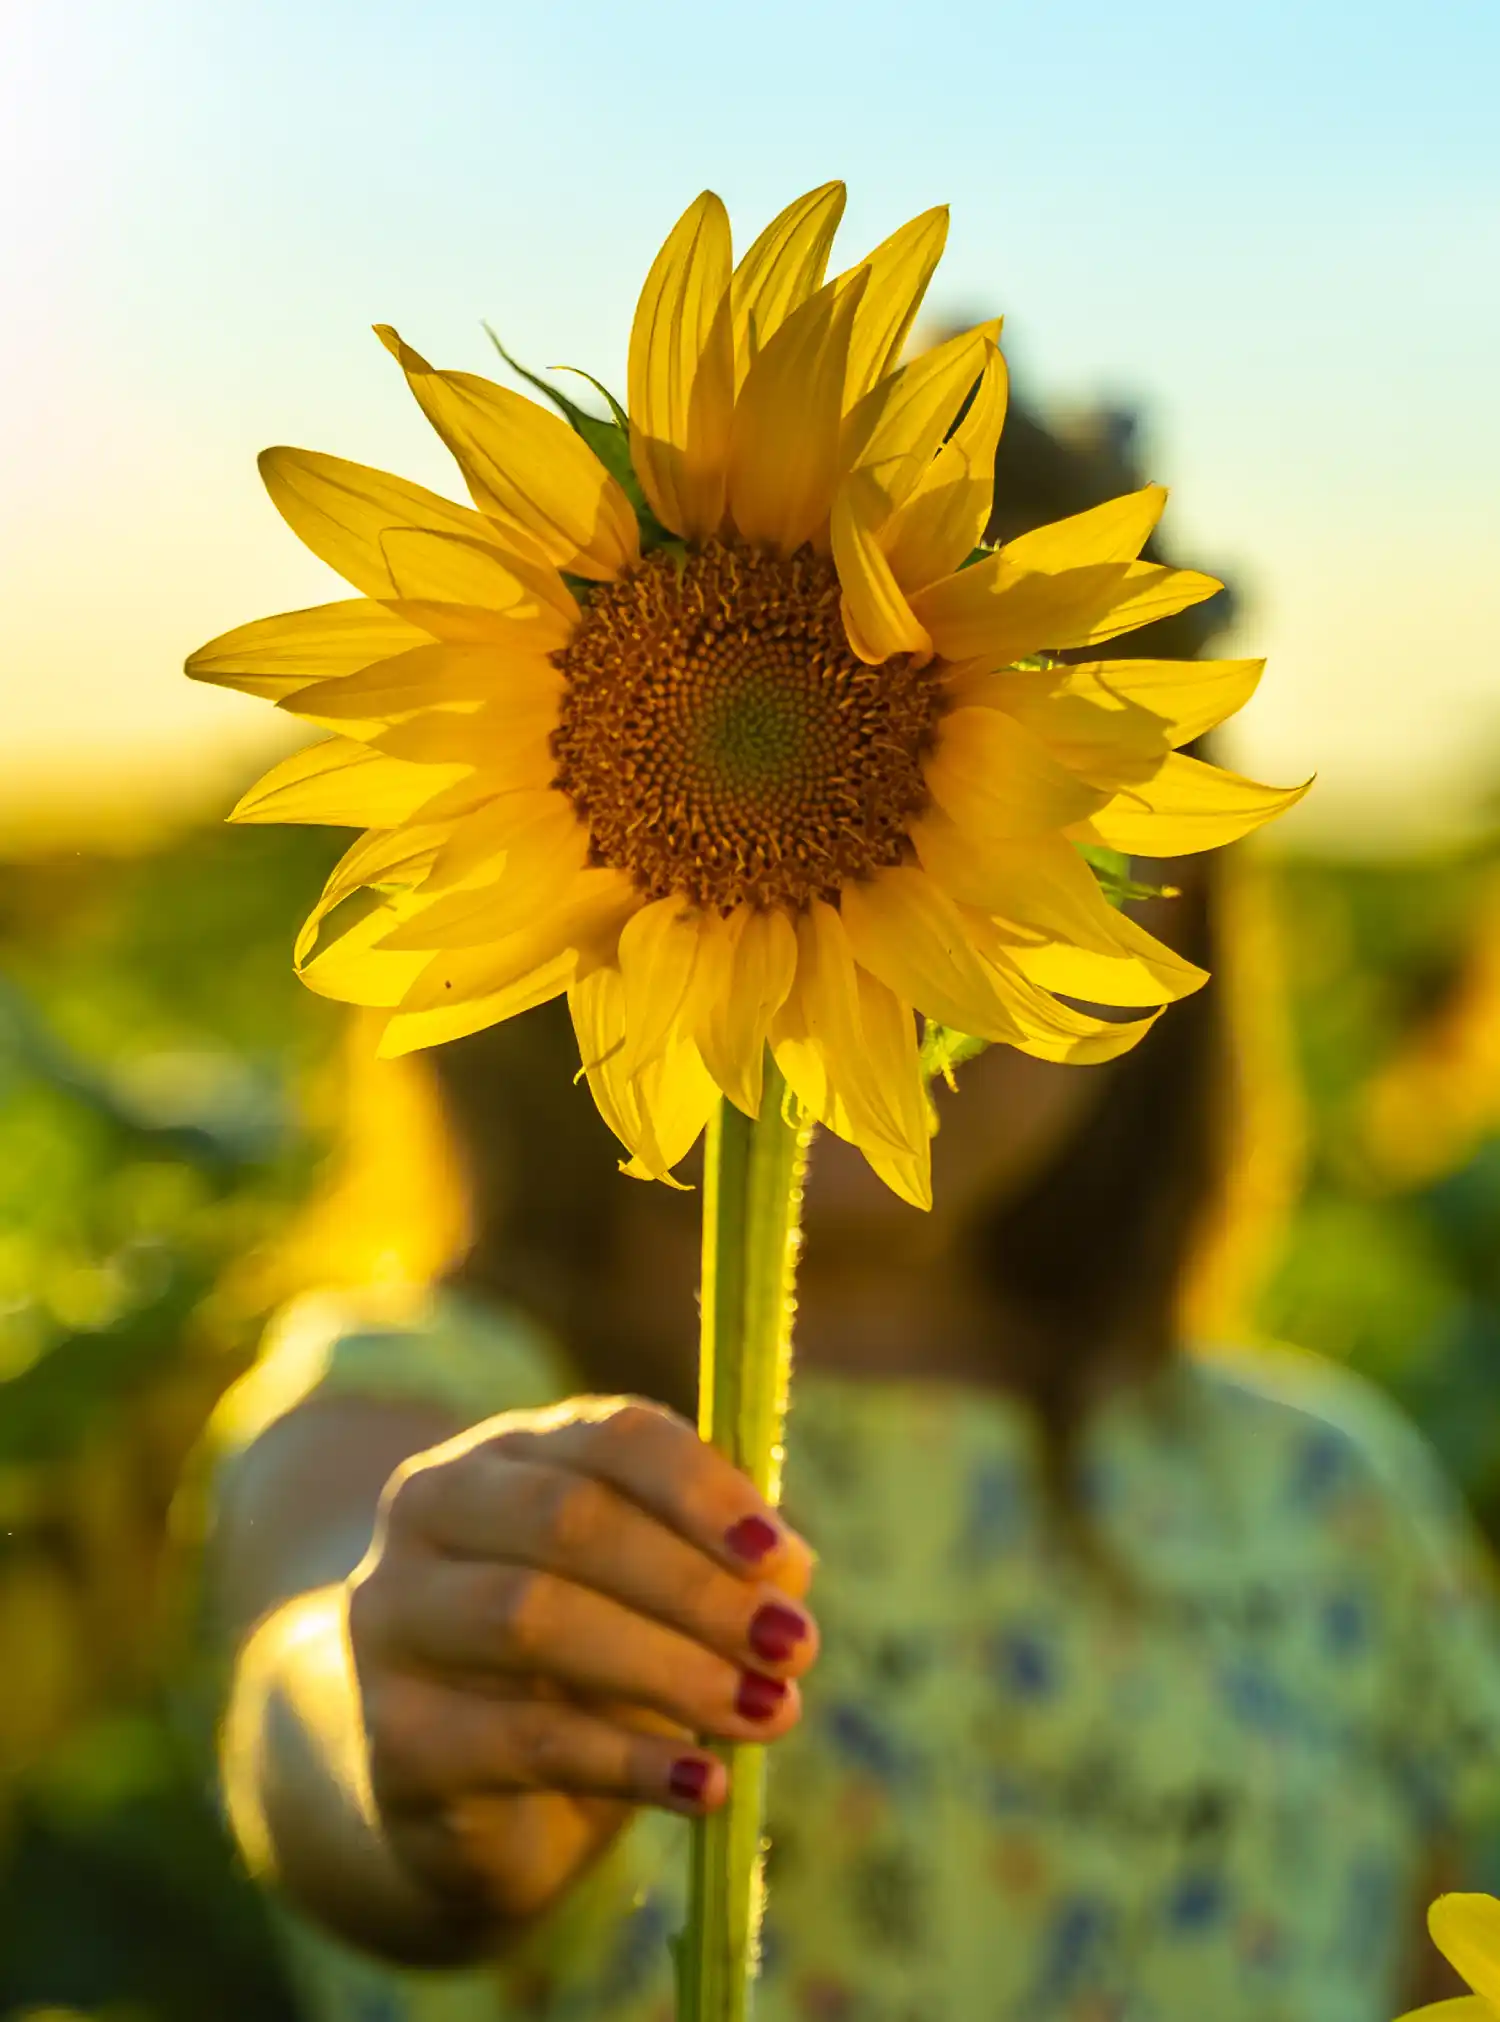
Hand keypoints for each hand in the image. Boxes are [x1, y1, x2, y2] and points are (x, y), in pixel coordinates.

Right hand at [345, 1395, 816, 1925]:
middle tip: (795, 1646)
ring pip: (533, 1619)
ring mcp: (396, 1618)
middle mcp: (432, 1510)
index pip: (609, 1436)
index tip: (782, 1556)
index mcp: (508, 1453)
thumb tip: (789, 1569)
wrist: (449, 1794)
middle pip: (569, 1520)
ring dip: (670, 1667)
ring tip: (769, 1714)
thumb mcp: (649, 1599)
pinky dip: (630, 1761)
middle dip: (696, 1586)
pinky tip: (705, 1785)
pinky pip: (522, 1740)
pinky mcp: (394, 1736)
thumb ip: (716, 1565)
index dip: (701, 1491)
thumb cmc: (573, 1667)